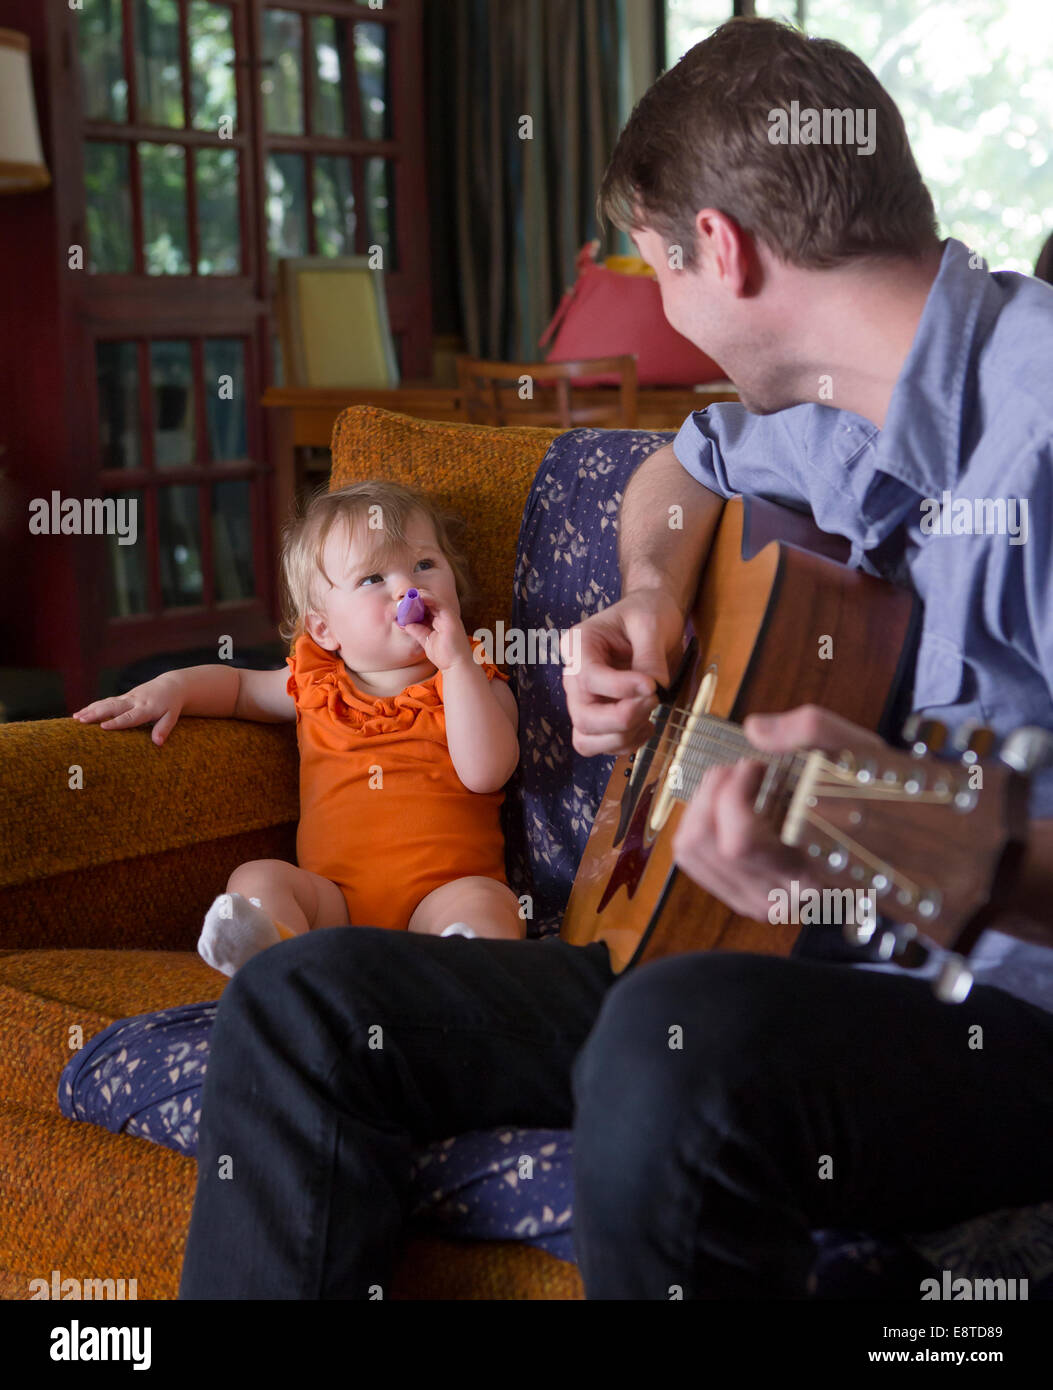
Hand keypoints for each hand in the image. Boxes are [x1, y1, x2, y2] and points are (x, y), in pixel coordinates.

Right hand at [70, 671, 186, 746]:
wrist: (170, 686)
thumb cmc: (171, 705)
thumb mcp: (172, 717)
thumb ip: (164, 729)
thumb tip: (158, 743)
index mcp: (146, 708)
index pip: (130, 717)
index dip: (116, 722)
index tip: (103, 727)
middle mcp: (134, 701)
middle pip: (113, 707)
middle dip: (96, 713)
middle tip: (80, 720)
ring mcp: (127, 698)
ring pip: (106, 703)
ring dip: (90, 709)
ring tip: (75, 718)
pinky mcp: (123, 697)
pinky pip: (105, 701)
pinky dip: (92, 706)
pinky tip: (79, 714)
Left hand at [399, 591, 473, 672]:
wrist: (457, 666)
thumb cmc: (445, 656)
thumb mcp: (426, 641)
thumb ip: (417, 631)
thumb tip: (405, 624)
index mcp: (439, 621)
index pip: (426, 608)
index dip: (414, 605)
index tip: (401, 604)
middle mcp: (444, 617)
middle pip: (429, 601)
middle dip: (415, 598)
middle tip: (401, 597)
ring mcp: (448, 616)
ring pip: (433, 599)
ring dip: (420, 596)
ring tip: (408, 595)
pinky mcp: (450, 617)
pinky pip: (438, 603)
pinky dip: (428, 598)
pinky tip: (418, 597)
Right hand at [561, 588, 686, 756]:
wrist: (653, 619)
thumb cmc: (647, 613)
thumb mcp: (652, 624)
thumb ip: (650, 657)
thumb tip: (654, 689)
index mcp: (578, 645)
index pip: (588, 678)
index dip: (620, 688)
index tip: (652, 685)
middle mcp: (575, 677)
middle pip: (583, 717)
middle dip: (621, 719)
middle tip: (654, 700)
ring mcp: (585, 700)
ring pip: (587, 740)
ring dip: (623, 736)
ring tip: (650, 714)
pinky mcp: (601, 718)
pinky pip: (605, 745)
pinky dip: (629, 742)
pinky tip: (647, 723)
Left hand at [671, 704, 887, 920]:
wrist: (891, 837)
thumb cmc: (871, 797)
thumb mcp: (856, 750)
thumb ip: (813, 729)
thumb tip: (755, 729)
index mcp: (810, 872)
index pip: (739, 842)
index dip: (733, 793)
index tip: (756, 766)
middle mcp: (779, 897)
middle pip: (703, 844)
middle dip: (713, 792)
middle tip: (743, 770)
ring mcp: (756, 902)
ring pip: (690, 851)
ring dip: (703, 806)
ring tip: (736, 786)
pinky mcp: (741, 897)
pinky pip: (693, 858)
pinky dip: (701, 823)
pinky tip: (730, 808)